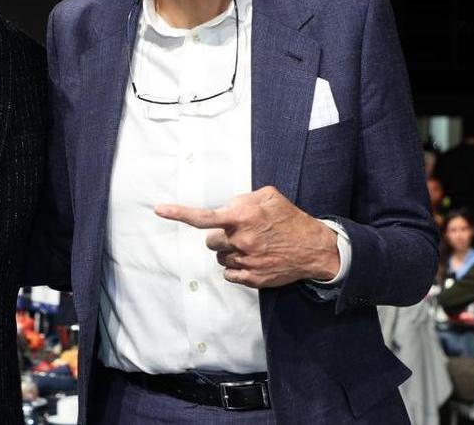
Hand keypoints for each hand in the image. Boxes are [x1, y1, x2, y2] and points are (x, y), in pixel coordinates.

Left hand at [155, 185, 339, 287]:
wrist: (314, 248)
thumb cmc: (289, 219)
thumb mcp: (268, 196)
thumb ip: (242, 199)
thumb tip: (225, 208)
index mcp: (242, 216)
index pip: (204, 217)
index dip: (179, 213)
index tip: (159, 209)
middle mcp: (240, 240)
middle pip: (209, 241)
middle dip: (219, 236)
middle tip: (239, 233)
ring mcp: (245, 261)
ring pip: (219, 257)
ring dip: (229, 251)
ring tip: (252, 246)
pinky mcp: (251, 278)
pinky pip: (229, 273)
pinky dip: (236, 267)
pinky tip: (254, 260)